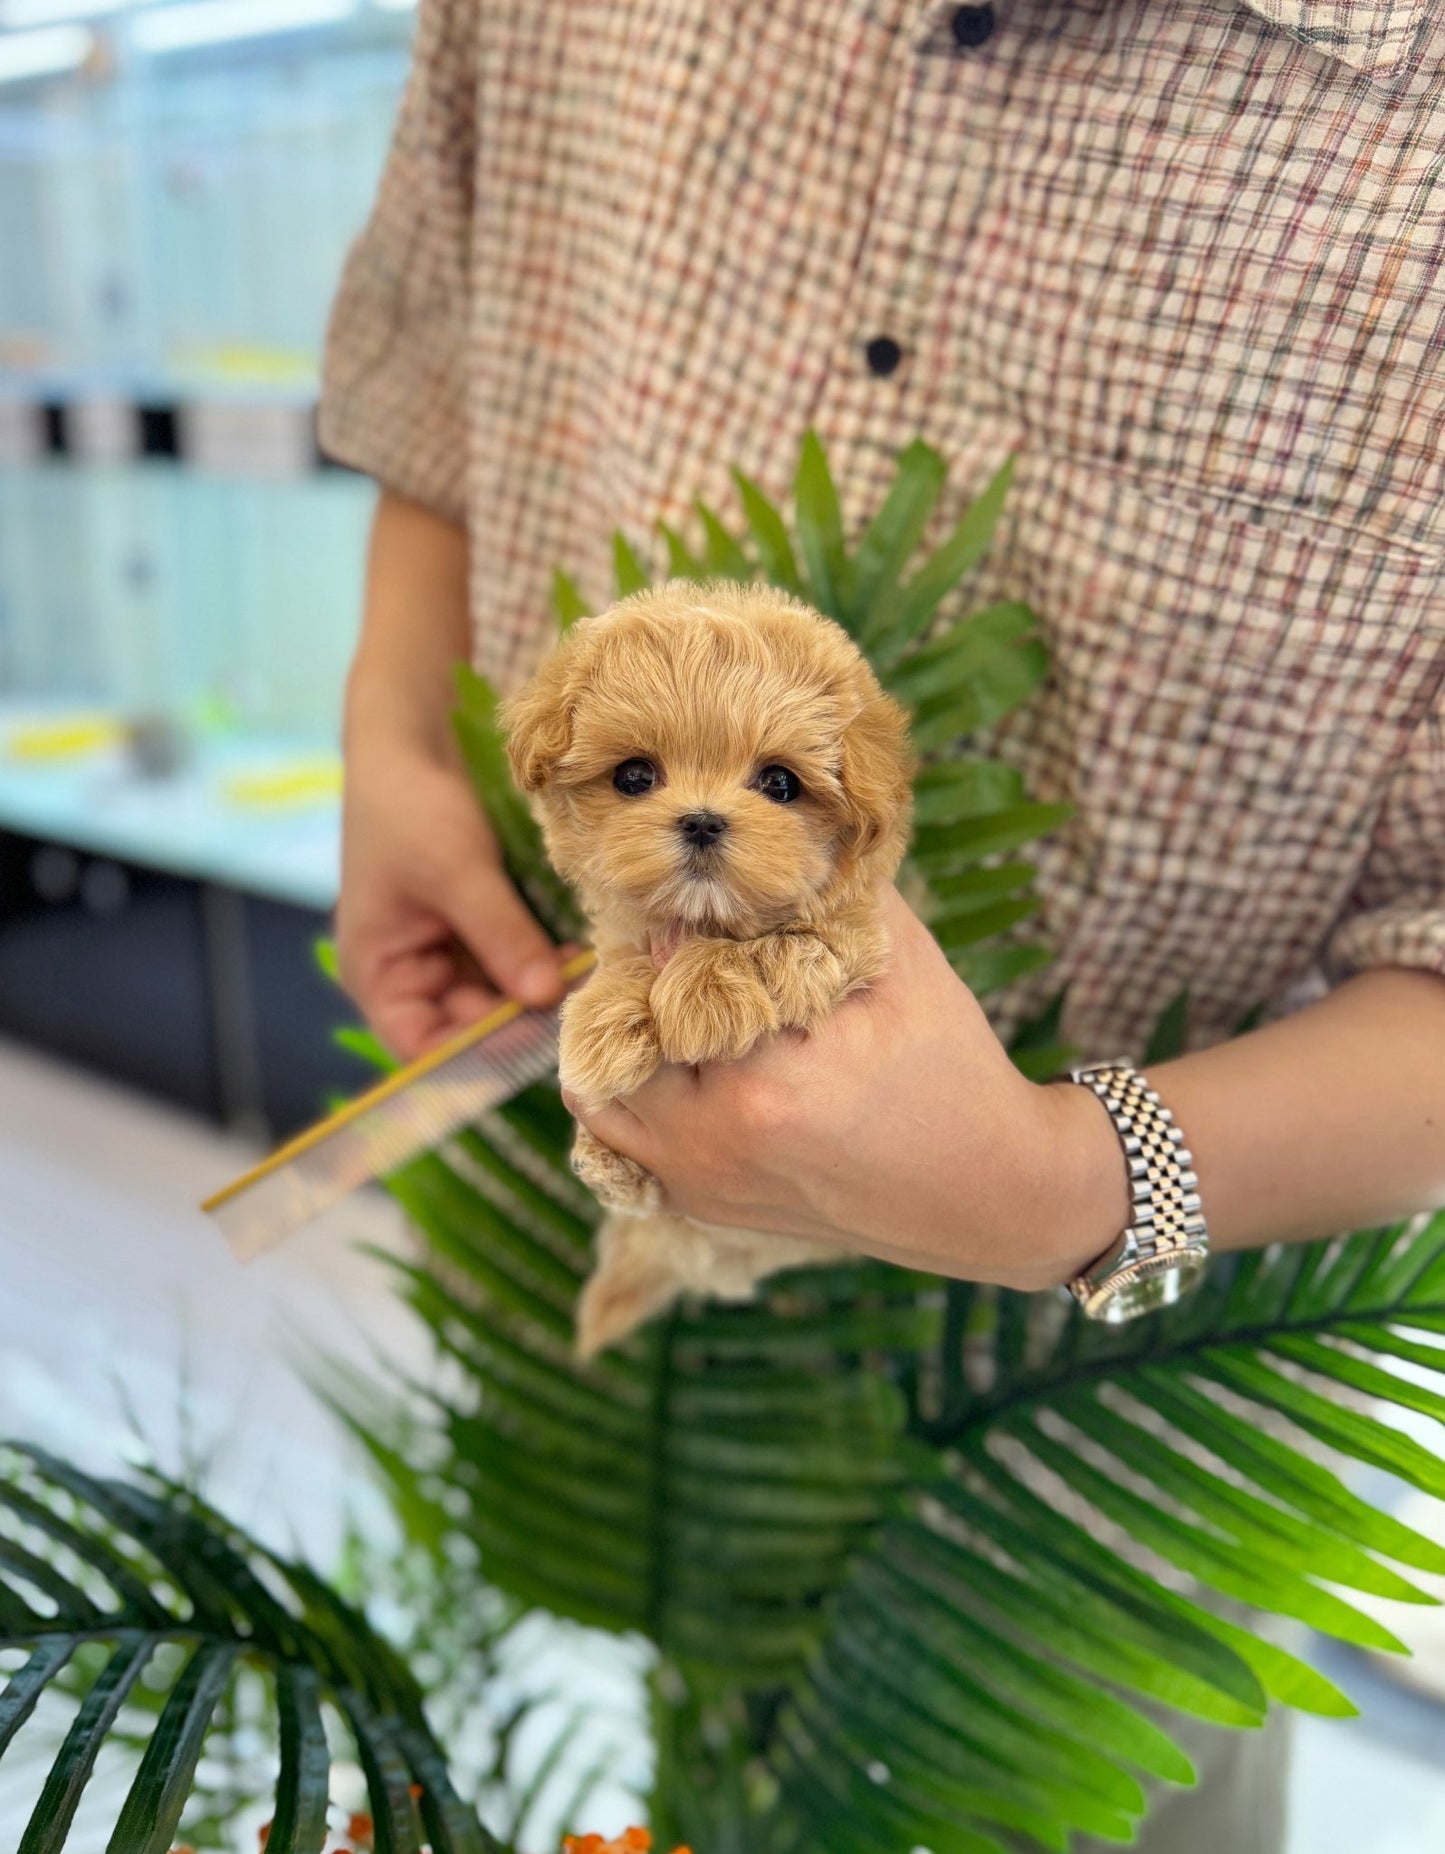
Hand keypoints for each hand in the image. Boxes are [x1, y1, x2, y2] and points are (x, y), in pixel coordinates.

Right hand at [337, 727, 567, 1058]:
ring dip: (534, 990)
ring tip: (583, 981)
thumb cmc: (409, 805)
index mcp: (377, 975)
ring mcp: (440, 952)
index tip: (537, 1040)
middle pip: (465, 1026)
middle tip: (579, 1009)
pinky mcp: (470, 927)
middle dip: (519, 1019)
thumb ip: (503, 937)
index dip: (477, 1056)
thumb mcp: (459, 873)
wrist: (407, 741)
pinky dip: (536, 961)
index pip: (424, 1050)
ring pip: (494, 995)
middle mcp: (406, 975)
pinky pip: (506, 961)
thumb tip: (547, 997)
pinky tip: (573, 956)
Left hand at [566, 890, 1126, 1290]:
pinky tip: (670, 1056)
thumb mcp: (903, 961)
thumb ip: (827, 890)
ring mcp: (700, 1182)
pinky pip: (616, 1138)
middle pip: (619, 1027)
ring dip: (618, 1035)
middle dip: (637, 975)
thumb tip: (770, 822)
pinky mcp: (699, 1205)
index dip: (675, 922)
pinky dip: (625, 1091)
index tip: (691, 895)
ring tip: (665, 998)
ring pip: (597, 1088)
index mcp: (771, 1079)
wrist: (988, 1192)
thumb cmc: (952, 1066)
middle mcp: (718, 1140)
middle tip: (671, 940)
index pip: (671, 970)